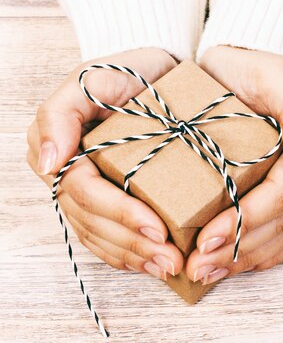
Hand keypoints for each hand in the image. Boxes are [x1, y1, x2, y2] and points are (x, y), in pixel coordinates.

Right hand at [27, 48, 184, 279]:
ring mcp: (90, 192)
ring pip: (102, 238)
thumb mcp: (93, 78)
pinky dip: (133, 255)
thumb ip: (61, 113)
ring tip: (170, 268)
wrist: (159, 74)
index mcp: (61, 151)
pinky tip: (156, 265)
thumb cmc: (128, 73)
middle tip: (172, 259)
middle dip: (133, 245)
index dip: (119, 214)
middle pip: (95, 223)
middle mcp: (70, 177)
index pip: (85, 193)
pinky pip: (111, 238)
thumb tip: (49, 162)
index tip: (156, 228)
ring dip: (135, 258)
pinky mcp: (111, 201)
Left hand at [187, 46, 282, 283]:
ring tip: (206, 274)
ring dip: (246, 260)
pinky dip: (259, 256)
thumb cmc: (250, 68)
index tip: (207, 239)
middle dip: (240, 249)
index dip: (247, 221)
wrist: (238, 67)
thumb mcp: (274, 76)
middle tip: (197, 266)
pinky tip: (231, 267)